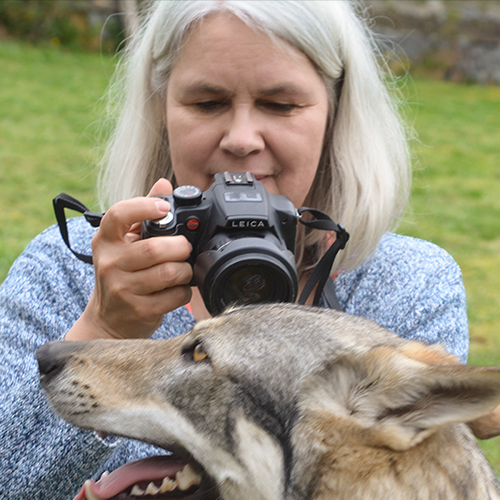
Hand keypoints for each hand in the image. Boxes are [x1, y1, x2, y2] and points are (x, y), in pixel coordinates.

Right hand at [66, 179, 192, 340]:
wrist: (108, 319)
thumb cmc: (121, 274)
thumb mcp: (125, 243)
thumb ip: (144, 213)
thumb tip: (164, 184)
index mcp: (105, 240)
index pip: (118, 215)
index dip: (144, 207)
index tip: (164, 208)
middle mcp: (109, 263)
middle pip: (155, 248)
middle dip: (180, 247)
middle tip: (185, 248)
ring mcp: (121, 289)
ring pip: (169, 273)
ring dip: (185, 270)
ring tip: (183, 270)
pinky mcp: (137, 310)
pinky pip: (174, 296)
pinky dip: (184, 291)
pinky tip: (178, 289)